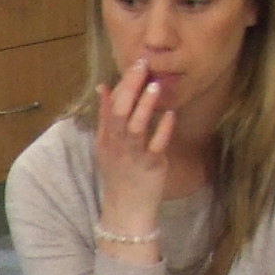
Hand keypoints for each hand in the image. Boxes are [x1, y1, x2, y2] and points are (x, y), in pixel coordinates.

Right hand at [92, 60, 178, 237]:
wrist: (126, 211)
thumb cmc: (120, 174)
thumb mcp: (107, 144)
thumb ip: (106, 115)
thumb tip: (104, 86)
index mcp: (106, 138)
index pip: (110, 106)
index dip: (122, 84)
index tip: (136, 64)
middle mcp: (117, 145)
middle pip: (119, 112)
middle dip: (130, 87)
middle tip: (143, 64)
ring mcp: (133, 156)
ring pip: (135, 127)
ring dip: (145, 105)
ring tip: (155, 85)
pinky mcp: (150, 166)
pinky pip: (156, 146)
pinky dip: (164, 130)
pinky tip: (171, 115)